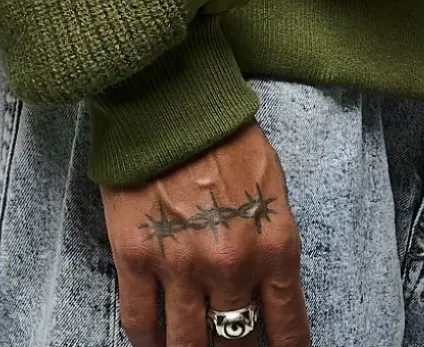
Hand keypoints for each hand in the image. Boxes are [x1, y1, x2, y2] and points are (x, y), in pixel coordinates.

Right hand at [100, 119, 310, 345]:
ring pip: (187, 344)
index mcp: (273, 246)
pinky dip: (148, 339)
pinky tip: (153, 340)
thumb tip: (269, 285)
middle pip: (235, 341)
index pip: (287, 326)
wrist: (171, 102)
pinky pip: (141, 322)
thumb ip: (271, 238)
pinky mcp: (136, 258)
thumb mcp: (271, 186)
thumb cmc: (225, 135)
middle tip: (228, 344)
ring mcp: (181, 267)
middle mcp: (231, 266)